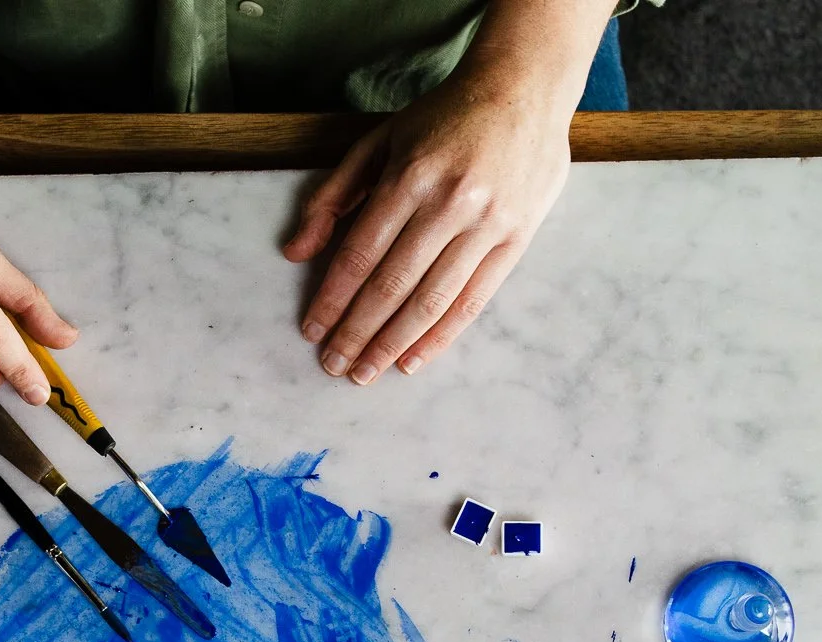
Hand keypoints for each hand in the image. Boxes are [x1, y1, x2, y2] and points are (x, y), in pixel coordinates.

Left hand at [284, 0, 608, 384]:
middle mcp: (449, 203)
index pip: (360, 253)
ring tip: (365, 372)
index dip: (332, 298)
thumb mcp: (378, 141)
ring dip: (393, 343)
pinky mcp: (516, 239)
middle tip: (333, 365)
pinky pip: (473, 300)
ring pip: (431, 300)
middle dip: (357, 332)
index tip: (312, 330)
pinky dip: (440, 336)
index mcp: (409, 176)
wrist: (525, 90)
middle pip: (392, 284)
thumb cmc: (443, 119)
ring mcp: (486, 224)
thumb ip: (333, 195)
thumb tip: (295, 252)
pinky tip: (413, 360)